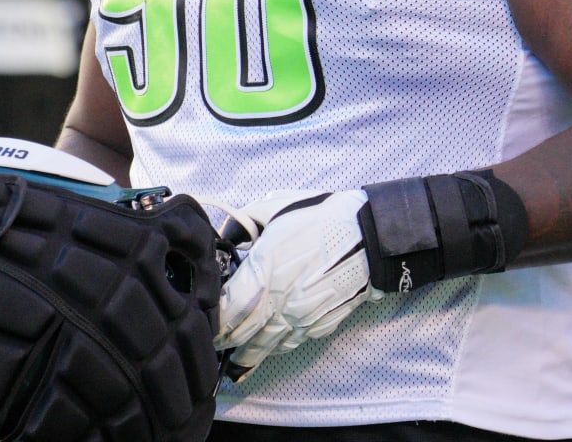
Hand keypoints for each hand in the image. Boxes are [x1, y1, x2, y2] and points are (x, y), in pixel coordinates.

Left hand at [214, 190, 381, 371]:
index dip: (212, 320)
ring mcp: (300, 317)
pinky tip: (266, 348)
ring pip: (265, 347)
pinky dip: (275, 347)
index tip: (202, 320)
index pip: (227, 310)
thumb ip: (242, 225)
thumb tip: (225, 237)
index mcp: (263, 271)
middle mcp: (279, 301)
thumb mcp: (274, 209)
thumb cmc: (320, 218)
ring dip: (245, 356)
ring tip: (232, 363)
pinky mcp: (318, 325)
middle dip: (223, 342)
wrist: (369, 236)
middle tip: (210, 345)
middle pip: (241, 335)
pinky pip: (290, 342)